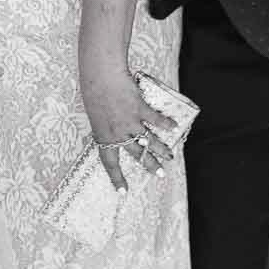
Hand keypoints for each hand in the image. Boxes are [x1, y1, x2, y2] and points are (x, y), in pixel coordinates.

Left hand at [83, 69, 175, 191]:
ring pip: (149, 141)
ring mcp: (129, 122)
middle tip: (161, 174)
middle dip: (150, 165)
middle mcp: (117, 133)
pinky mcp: (139, 109)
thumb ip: (106, 126)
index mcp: (103, 137)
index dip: (116, 178)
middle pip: (137, 155)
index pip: (109, 163)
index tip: (123, 192)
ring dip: (161, 149)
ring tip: (170, 156)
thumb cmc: (94, 93)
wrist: (100, 77)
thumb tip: (116, 132)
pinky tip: (174, 126)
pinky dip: (166, 123)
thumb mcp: (95, 115)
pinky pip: (155, 119)